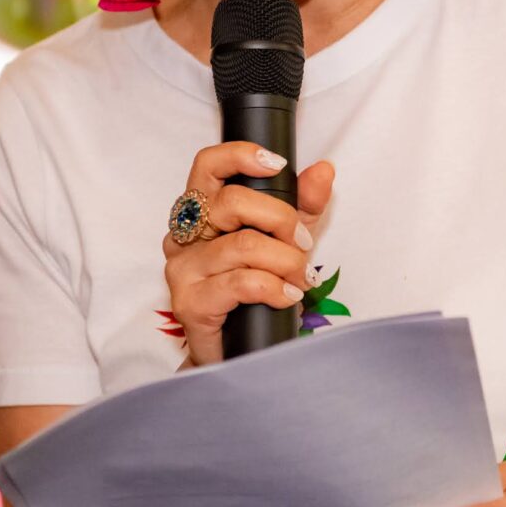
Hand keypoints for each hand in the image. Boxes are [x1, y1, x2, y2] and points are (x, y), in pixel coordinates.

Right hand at [162, 142, 335, 367]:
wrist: (237, 350)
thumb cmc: (254, 291)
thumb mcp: (286, 240)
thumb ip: (304, 205)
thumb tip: (323, 170)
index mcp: (201, 212)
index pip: (207, 165)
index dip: (240, 156)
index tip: (277, 165)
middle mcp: (183, 236)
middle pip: (231, 203)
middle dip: (281, 220)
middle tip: (303, 245)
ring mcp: (182, 270)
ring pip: (242, 246)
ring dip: (285, 262)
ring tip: (300, 278)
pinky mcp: (189, 303)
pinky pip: (240, 283)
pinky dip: (274, 288)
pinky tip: (287, 297)